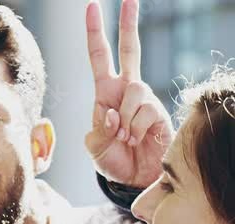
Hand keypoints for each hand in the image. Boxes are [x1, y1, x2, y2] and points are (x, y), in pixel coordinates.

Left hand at [84, 0, 172, 187]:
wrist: (135, 178)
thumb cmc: (114, 160)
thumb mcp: (95, 147)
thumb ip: (97, 130)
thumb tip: (111, 113)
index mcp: (105, 92)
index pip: (99, 57)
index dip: (95, 33)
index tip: (92, 7)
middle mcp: (126, 90)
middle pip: (129, 50)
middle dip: (128, 23)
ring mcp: (144, 99)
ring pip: (133, 90)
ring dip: (124, 119)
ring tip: (124, 138)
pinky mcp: (158, 111)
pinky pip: (144, 110)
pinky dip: (135, 128)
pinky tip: (136, 140)